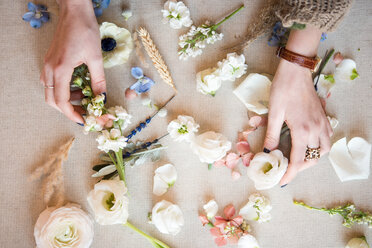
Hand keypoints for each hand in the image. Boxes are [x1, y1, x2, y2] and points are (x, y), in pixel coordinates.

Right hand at [41, 0, 105, 123]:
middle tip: (84, 112)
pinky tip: (77, 86)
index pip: (61, 101)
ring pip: (51, 91)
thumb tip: (101, 98)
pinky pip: (52, 81)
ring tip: (83, 98)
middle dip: (68, 109)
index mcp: (60, 69)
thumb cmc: (85, 30)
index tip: (85, 120)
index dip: (72, 114)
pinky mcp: (51, 60)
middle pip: (52, 100)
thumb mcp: (95, 57)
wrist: (74, 10)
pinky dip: (63, 89)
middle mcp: (50, 69)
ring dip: (66, 99)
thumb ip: (98, 80)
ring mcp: (48, 64)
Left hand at [263, 26, 332, 185]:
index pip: (298, 160)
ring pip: (323, 150)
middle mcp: (316, 130)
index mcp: (302, 131)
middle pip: (312, 158)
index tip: (282, 181)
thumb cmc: (283, 89)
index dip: (289, 173)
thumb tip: (267, 152)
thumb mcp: (274, 113)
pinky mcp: (324, 118)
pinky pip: (327, 138)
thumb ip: (272, 134)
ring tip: (298, 158)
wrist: (296, 71)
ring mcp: (322, 124)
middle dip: (300, 167)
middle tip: (287, 168)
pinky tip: (308, 144)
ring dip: (312, 158)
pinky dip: (319, 146)